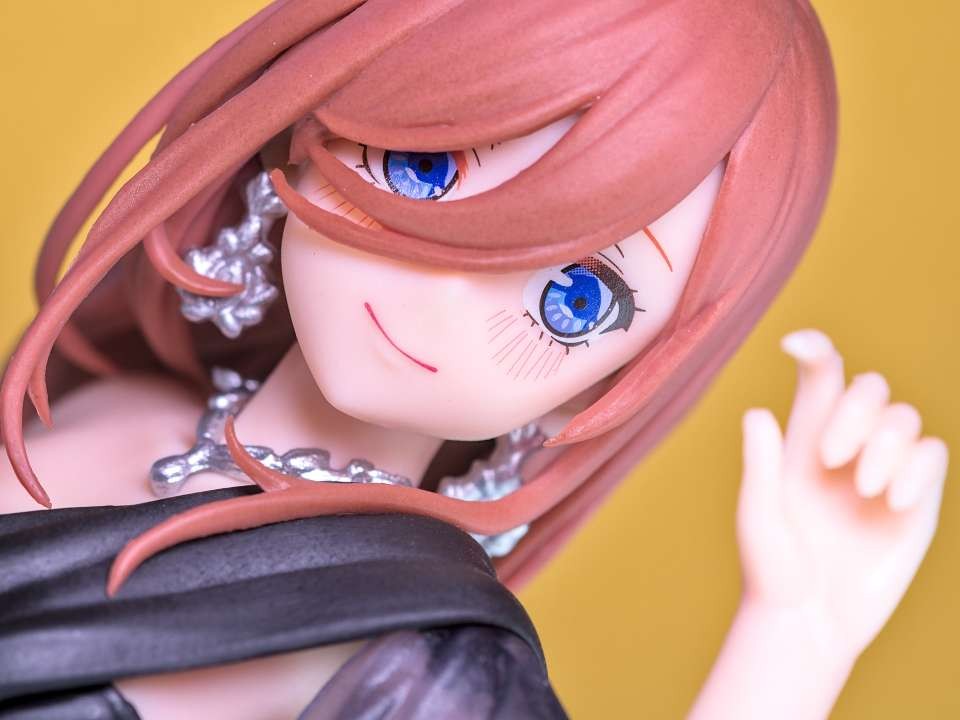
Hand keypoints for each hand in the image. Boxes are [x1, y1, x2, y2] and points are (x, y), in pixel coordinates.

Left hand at [736, 329, 947, 660]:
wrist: (811, 622)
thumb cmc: (773, 570)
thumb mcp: (759, 515)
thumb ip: (761, 463)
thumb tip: (757, 412)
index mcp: (802, 440)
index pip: (819, 378)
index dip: (815, 349)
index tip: (794, 343)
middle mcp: (845, 447)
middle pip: (868, 386)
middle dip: (856, 410)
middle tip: (830, 459)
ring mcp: (884, 471)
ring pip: (903, 415)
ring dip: (885, 443)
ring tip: (863, 490)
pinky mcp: (916, 498)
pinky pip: (933, 452)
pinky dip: (916, 468)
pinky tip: (892, 502)